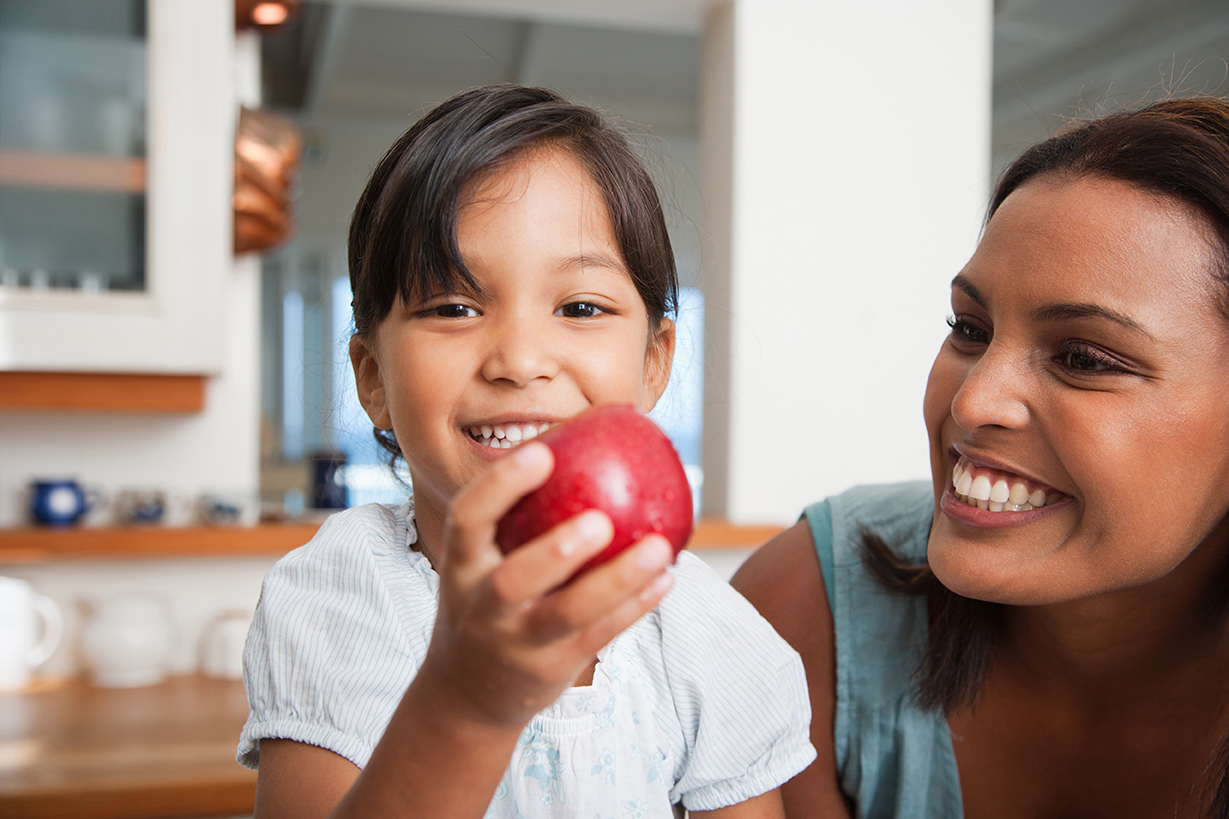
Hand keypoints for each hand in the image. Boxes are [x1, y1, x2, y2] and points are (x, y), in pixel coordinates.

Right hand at [419, 441, 675, 726]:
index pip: (469, 518)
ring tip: (657, 549)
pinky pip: (598, 635)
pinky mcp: (549, 667)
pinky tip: (666, 578)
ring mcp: (514, 641)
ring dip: (616, 582)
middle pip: (515, 579)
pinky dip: (633, 608)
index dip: (501, 485)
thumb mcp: (483, 557)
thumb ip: (520, 511)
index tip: (542, 453)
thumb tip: (589, 434)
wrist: (467, 690)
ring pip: (567, 614)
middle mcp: (481, 603)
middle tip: (601, 520)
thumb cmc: (490, 596)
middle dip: (557, 550)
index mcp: (461, 563)